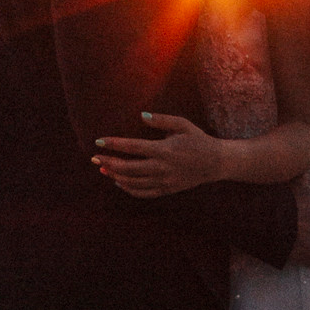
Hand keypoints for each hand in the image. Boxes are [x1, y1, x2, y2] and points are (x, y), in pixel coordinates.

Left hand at [94, 110, 218, 197]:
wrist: (215, 163)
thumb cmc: (198, 139)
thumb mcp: (182, 124)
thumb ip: (161, 120)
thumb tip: (141, 116)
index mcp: (164, 149)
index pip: (133, 147)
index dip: (114, 144)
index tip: (99, 141)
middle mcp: (162, 167)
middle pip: (128, 168)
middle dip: (108, 162)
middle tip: (93, 157)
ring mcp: (164, 181)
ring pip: (133, 182)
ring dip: (115, 175)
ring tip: (103, 168)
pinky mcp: (166, 190)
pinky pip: (143, 193)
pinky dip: (128, 189)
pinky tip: (118, 181)